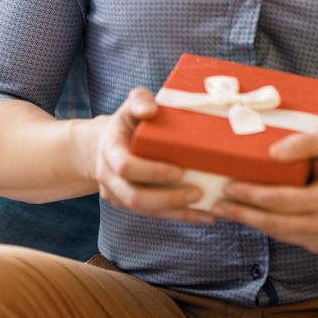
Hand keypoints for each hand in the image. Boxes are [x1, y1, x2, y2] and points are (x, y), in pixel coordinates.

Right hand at [92, 87, 212, 223]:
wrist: (109, 143)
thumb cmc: (128, 120)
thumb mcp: (131, 104)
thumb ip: (140, 101)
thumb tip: (151, 110)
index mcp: (110, 151)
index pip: (126, 167)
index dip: (151, 172)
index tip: (179, 170)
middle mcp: (110, 178)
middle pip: (135, 197)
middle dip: (167, 198)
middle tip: (198, 193)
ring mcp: (119, 195)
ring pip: (146, 211)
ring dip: (177, 212)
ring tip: (208, 210)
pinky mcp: (132, 205)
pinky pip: (155, 215)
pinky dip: (181, 216)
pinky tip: (205, 216)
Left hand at [211, 128, 317, 253]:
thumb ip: (305, 142)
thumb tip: (271, 154)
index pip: (281, 200)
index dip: (252, 195)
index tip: (230, 186)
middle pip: (276, 223)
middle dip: (243, 214)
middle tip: (218, 205)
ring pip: (280, 234)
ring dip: (251, 223)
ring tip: (227, 210)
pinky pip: (289, 237)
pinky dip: (268, 227)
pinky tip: (251, 216)